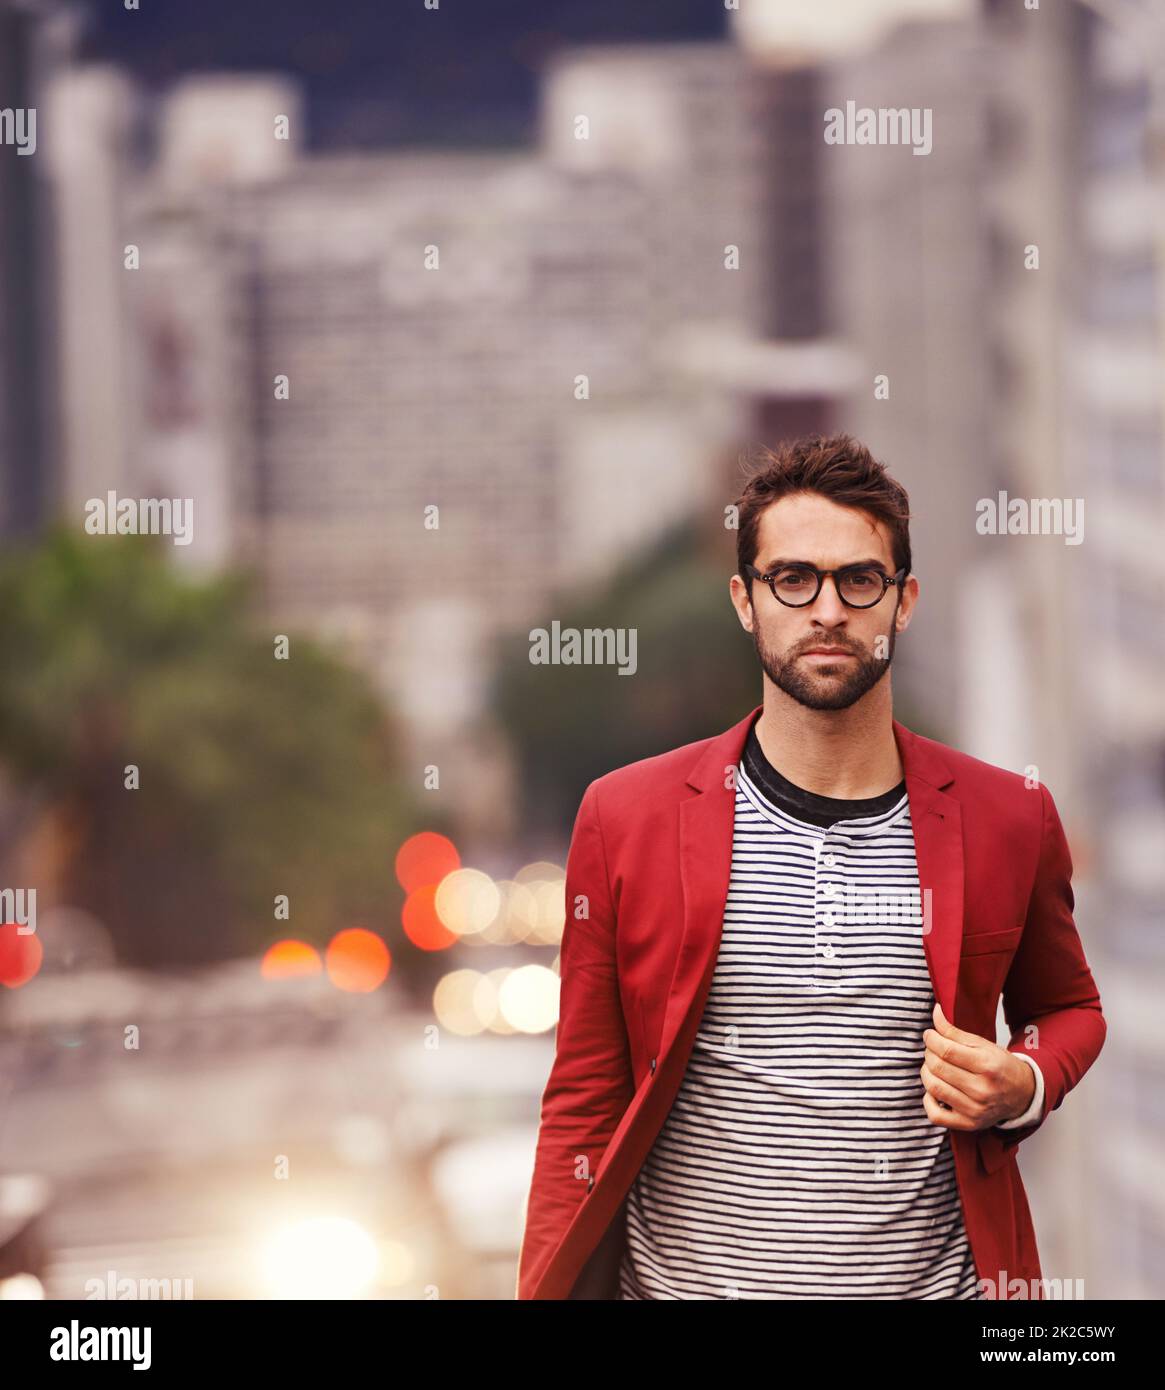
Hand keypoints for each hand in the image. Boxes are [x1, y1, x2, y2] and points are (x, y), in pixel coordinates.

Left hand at [920, 1002, 1035, 1130]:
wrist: (1022, 1095)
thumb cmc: (1000, 1067)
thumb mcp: (982, 1044)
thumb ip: (955, 1031)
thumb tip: (935, 1012)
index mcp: (987, 1066)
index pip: (947, 1050)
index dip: (931, 1039)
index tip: (929, 1035)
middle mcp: (982, 1090)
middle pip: (938, 1068)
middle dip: (929, 1054)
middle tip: (933, 1049)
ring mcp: (974, 1110)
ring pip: (933, 1088)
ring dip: (927, 1072)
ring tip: (934, 1066)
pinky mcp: (968, 1124)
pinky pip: (935, 1115)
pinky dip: (927, 1100)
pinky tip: (935, 1090)